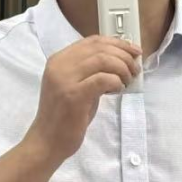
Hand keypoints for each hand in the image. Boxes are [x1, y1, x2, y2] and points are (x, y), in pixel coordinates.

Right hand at [22, 35, 140, 163]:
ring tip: (128, 80)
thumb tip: (120, 61)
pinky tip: (118, 90)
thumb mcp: (75, 85)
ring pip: (103, 60)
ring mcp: (64, 79)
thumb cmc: (64, 116)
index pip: (92, 41)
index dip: (117, 43)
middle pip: (99, 48)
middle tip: (134, 69)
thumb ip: (90, 71)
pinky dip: (116, 81)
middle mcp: (59, 65)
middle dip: (123, 55)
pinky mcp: (73, 95)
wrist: (47, 141)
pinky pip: (103, 79)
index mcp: (59, 60)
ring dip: (122, 68)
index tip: (133, 51)